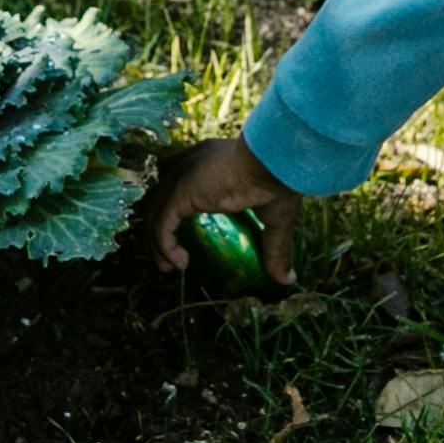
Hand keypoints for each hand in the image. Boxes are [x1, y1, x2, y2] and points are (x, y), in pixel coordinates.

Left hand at [148, 135, 302, 287]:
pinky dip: (165, 246)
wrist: (276, 163)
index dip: (173, 207)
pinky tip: (179, 263)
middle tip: (169, 258)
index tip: (182, 236)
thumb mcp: (276, 220)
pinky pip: (161, 224)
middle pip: (160, 196)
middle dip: (159, 227)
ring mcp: (182, 175)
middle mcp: (190, 164)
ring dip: (158, 243)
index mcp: (209, 163)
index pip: (178, 180)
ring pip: (156, 211)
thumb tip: (287, 279)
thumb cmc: (279, 182)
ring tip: (169, 267)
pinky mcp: (179, 190)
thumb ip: (274, 249)